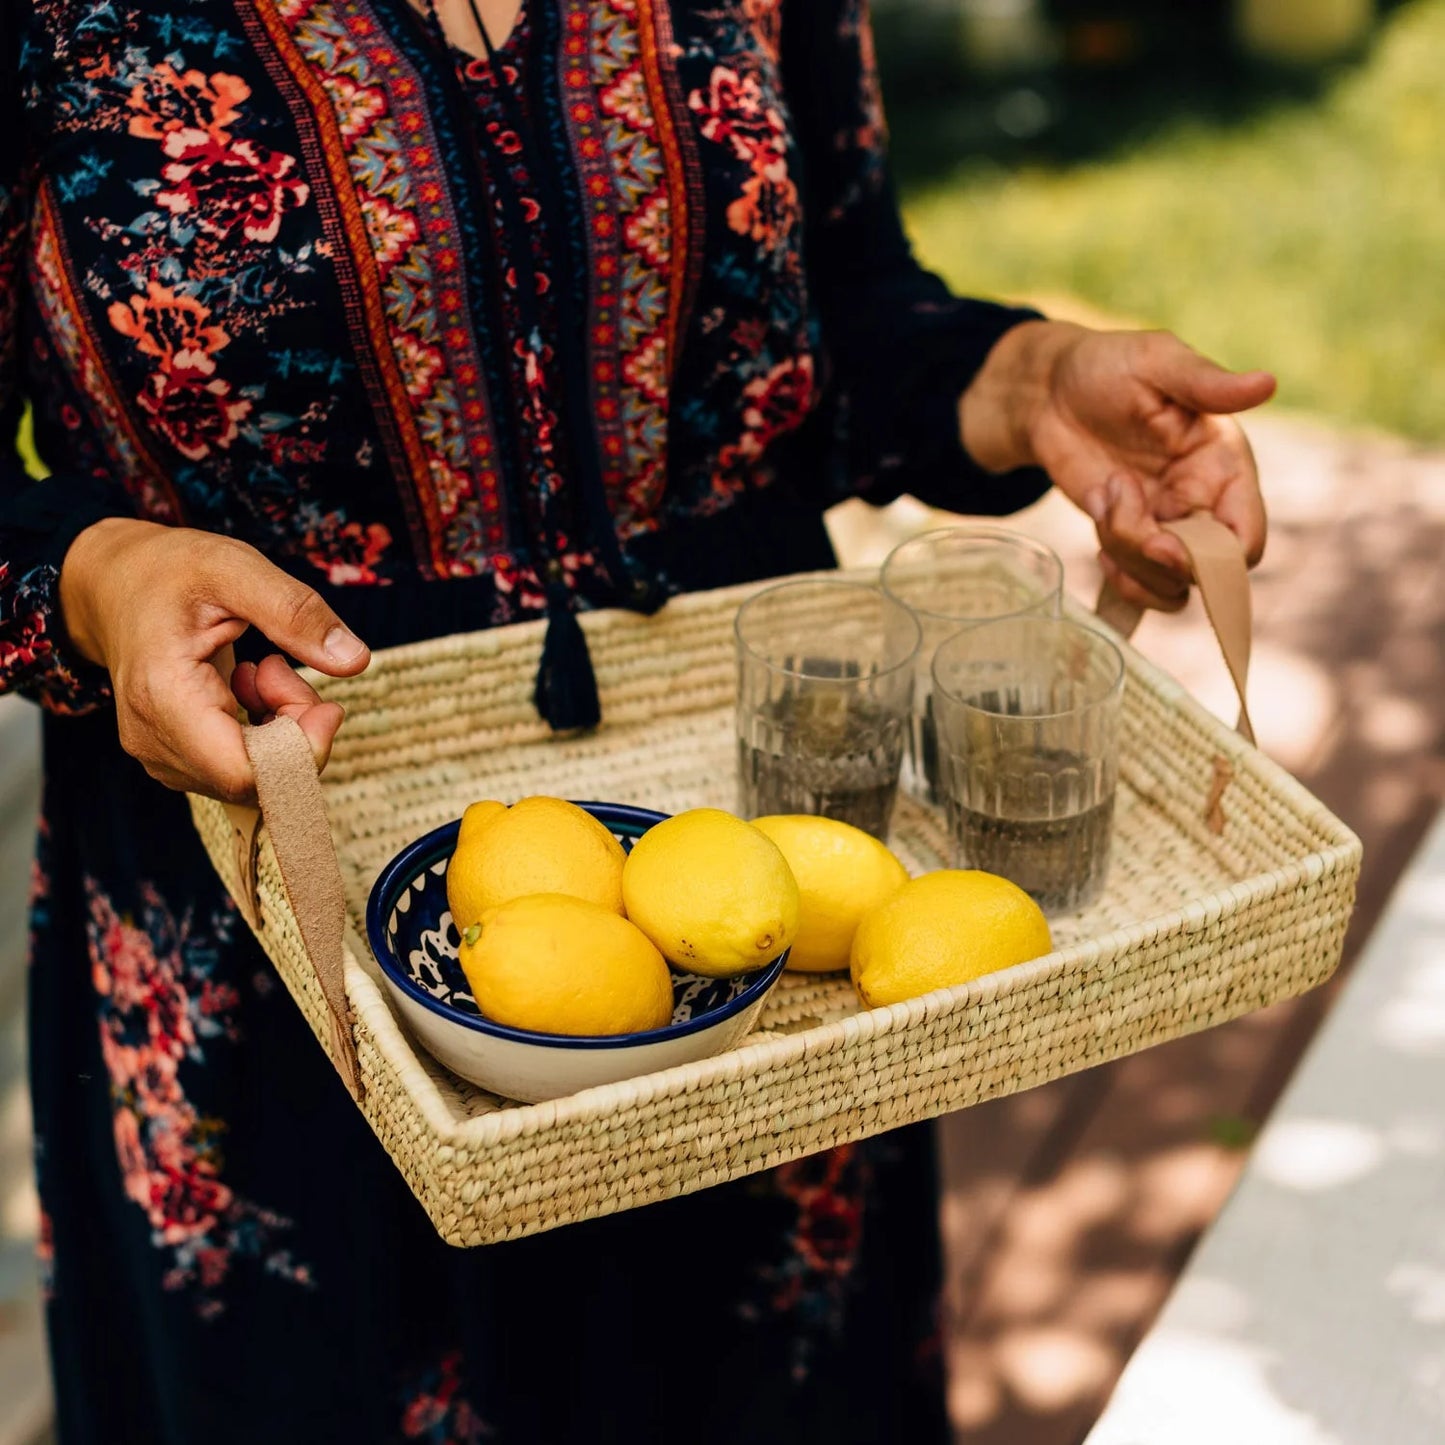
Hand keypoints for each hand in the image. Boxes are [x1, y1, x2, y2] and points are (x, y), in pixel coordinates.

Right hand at [59, 518, 369, 802]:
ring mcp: (162, 754)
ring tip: (264, 668)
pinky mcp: (177, 757)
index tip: (326, 703)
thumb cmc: (170, 572)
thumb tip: (356, 660)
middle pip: (257, 779)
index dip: (302, 750)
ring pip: (254, 776)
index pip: (245, 774)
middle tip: (284, 668)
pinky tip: (248, 685)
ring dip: (281, 726)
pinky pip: (242, 767)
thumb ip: (295, 612)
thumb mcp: (236, 568)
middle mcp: (154, 740)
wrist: (116, 585)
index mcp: (163, 696)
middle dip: (295, 729)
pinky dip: (264, 730)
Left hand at [960, 321, 1275, 610]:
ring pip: (1167, 584)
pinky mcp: (1130, 538)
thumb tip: (1267, 383)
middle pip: (1201, 572)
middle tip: (1116, 511)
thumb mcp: (1156, 362)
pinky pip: (1139, 584)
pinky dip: (1118, 576)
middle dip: (1155, 559)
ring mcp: (1165, 526)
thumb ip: (1208, 383)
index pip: (1246, 538)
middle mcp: (1203, 503)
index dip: (1218, 560)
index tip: (1163, 542)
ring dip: (1128, 559)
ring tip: (1104, 496)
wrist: (1049, 391)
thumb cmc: (1108, 365)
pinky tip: (1098, 542)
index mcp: (1222, 464)